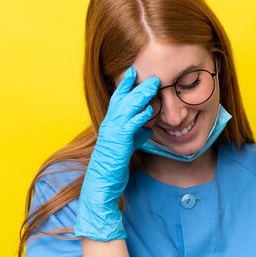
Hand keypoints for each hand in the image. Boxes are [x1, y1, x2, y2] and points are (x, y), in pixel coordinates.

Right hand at [74, 66, 159, 240]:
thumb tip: (148, 130)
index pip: (118, 100)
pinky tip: (149, 110)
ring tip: (154, 84)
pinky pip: (130, 125)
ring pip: (127, 108)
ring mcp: (112, 132)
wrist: (101, 184)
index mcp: (111, 124)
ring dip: (141, 95)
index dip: (126, 86)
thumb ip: (136, 136)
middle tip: (149, 74)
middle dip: (136, 85)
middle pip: (123, 99)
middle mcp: (109, 124)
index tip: (134, 72)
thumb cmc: (113, 167)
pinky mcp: (118, 142)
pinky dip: (140, 116)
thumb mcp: (127, 148)